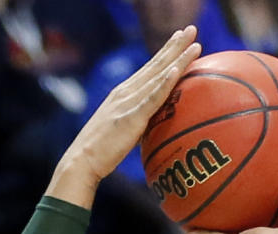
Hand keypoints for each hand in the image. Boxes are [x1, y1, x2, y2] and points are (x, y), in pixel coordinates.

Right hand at [52, 27, 200, 194]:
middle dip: (175, 46)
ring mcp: (128, 103)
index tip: (181, 37)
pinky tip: (176, 70)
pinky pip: (152, 98)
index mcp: (124, 93)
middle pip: (155, 65)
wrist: (82, 160)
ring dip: (177, 59)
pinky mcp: (131, 118)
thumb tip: (155, 125)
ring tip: (195, 44)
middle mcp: (126, 92)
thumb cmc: (102, 151)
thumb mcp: (123, 130)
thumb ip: (139, 121)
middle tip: (192, 29)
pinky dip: (164, 83)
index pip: (149, 68)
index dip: (166, 51)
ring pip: (158, 76)